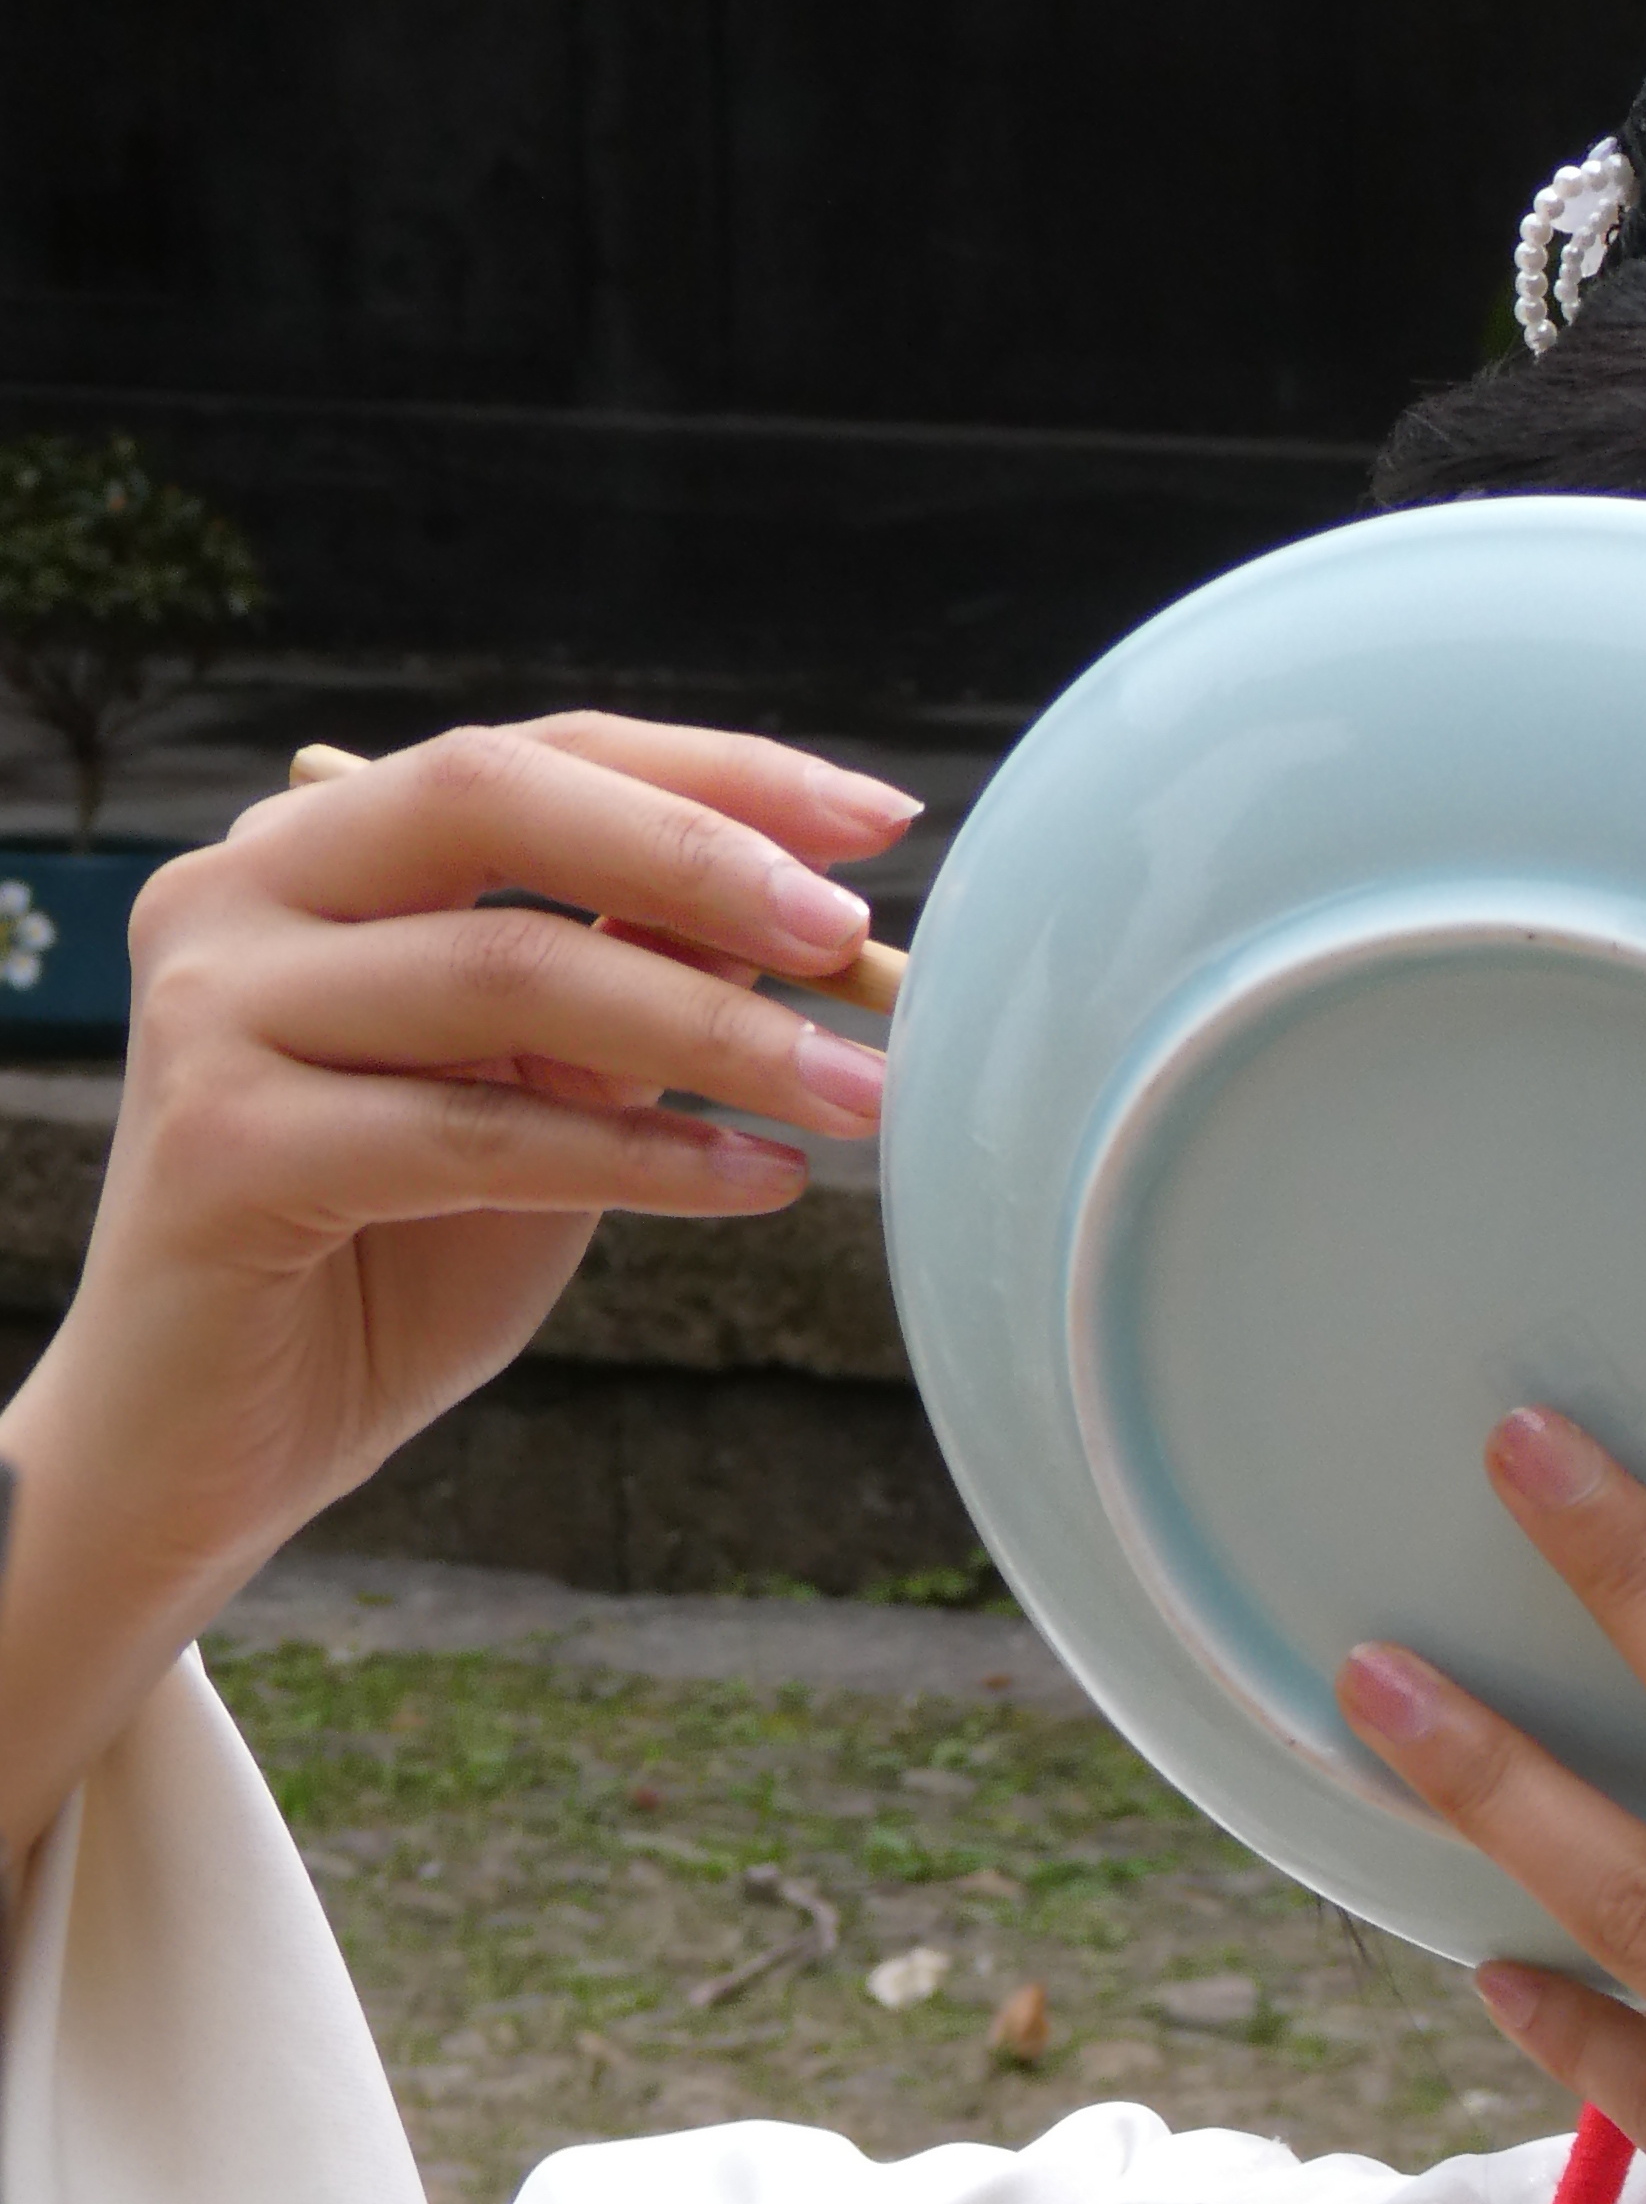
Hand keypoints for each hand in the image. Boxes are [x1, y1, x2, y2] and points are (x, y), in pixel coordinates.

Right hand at [0, 713, 911, 1844]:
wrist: (213, 1445)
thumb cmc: (383, 1264)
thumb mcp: (536, 1102)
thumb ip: (624, 995)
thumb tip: (795, 909)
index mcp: (311, 854)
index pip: (529, 757)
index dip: (710, 774)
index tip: (874, 820)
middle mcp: (238, 895)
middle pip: (492, 799)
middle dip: (697, 855)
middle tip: (851, 937)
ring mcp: (215, 1010)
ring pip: (505, 969)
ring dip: (712, 1028)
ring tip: (857, 1093)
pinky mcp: (225, 1146)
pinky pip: (478, 1132)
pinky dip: (642, 1159)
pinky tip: (761, 1184)